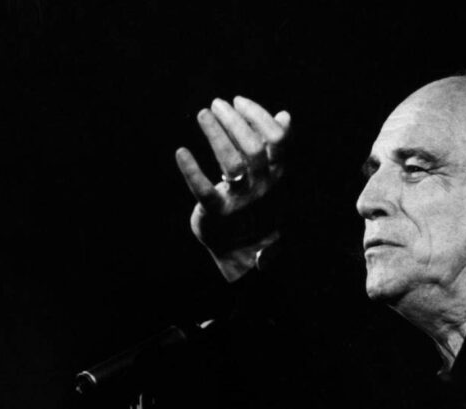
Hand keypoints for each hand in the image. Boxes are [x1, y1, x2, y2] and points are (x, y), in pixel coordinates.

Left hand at [176, 96, 289, 279]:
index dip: (258, 116)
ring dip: (216, 135)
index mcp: (278, 174)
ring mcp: (241, 200)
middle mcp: (263, 186)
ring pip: (231, 163)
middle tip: (216, 104)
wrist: (244, 251)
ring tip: (203, 114)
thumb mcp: (271, 175)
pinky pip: (205, 192)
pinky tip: (181, 153)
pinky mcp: (218, 214)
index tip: (238, 101)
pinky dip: (191, 171)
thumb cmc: (256, 204)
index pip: (276, 139)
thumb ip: (276, 147)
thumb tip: (284, 115)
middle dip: (234, 121)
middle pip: (253, 147)